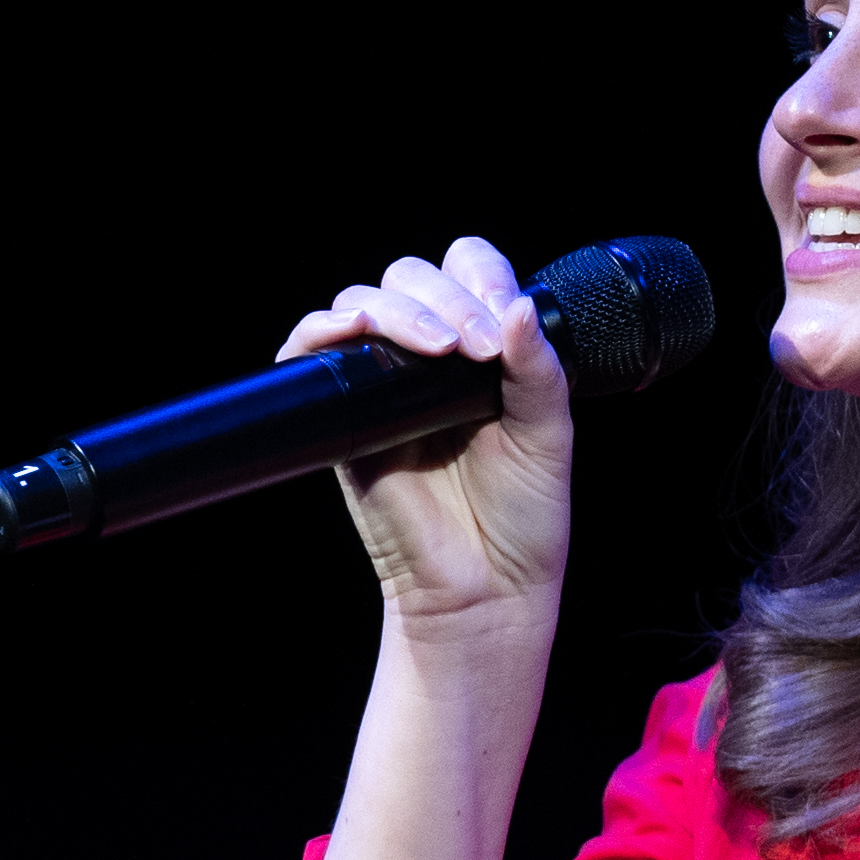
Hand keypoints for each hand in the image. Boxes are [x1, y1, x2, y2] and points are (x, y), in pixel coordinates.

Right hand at [279, 236, 572, 632]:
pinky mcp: (345, 417)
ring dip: (397, 311)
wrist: (485, 589)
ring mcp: (382, 384)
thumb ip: (538, 369)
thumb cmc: (522, 518)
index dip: (481, 278)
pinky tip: (354, 332)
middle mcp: (429, 358)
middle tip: (477, 349)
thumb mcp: (548, 433)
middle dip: (445, 299)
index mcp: (483, 349)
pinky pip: (310, 352)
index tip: (503, 323)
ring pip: (363, 301)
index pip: (468, 271)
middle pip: (410, 277)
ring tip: (439, 349)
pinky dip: (323, 329)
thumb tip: (517, 306)